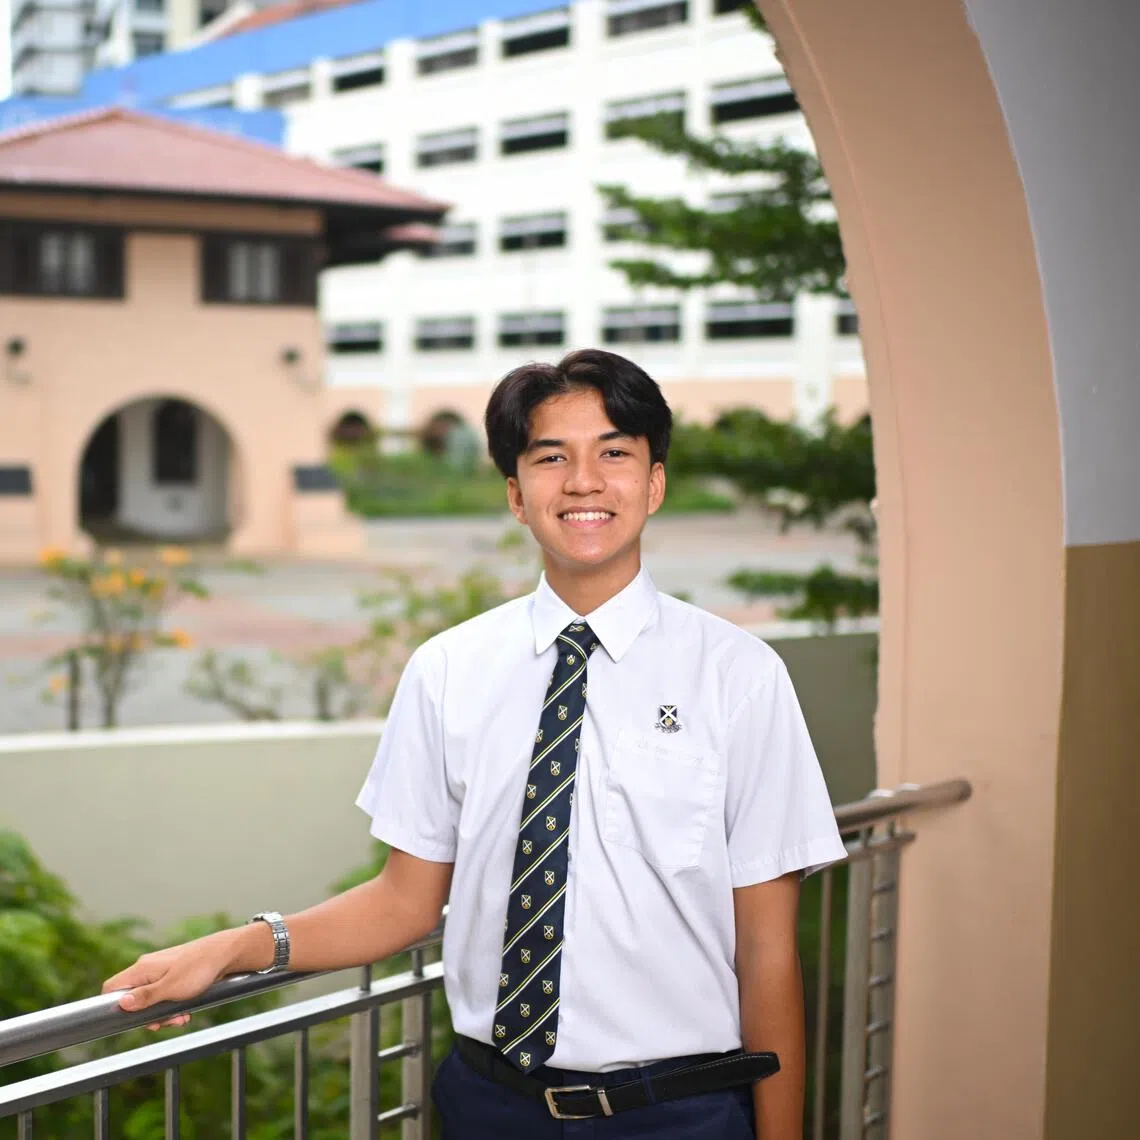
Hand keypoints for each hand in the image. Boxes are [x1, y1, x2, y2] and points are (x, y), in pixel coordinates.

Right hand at [102, 930, 239, 1030]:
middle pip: (134, 999)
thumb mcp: (171, 988)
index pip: (112, 988)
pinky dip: (173, 1006)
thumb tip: (122, 1003)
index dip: (114, 1007)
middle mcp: (148, 968)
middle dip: (147, 1015)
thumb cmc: (199, 968)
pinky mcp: (174, 974)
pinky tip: (185, 1012)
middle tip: (163, 1023)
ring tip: (181, 1018)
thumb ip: (145, 996)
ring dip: (164, 1013)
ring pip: (151, 999)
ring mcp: (161, 971)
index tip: (129, 1021)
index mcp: (142, 969)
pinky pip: (165, 995)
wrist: (226, 954)